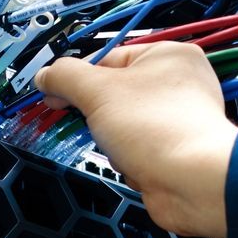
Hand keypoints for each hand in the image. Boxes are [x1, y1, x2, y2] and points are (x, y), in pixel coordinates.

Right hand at [35, 42, 237, 237]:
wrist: (192, 182)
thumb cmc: (156, 127)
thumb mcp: (97, 91)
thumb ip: (65, 77)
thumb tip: (45, 75)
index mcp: (167, 55)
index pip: (107, 58)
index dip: (77, 77)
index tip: (54, 92)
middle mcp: (177, 83)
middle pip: (113, 93)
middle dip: (98, 115)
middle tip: (90, 122)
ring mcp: (177, 119)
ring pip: (120, 125)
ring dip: (112, 141)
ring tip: (124, 148)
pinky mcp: (174, 150)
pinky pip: (135, 149)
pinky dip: (128, 159)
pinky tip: (137, 164)